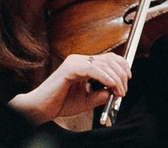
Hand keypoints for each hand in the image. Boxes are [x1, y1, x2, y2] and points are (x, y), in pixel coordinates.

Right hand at [9, 52, 129, 123]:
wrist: (40, 109)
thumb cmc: (59, 103)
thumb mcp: (85, 100)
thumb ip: (99, 95)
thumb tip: (112, 91)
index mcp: (83, 64)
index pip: (108, 59)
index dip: (121, 67)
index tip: (128, 79)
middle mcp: (79, 60)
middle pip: (109, 60)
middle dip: (121, 75)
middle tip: (124, 90)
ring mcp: (74, 62)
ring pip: (103, 64)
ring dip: (115, 78)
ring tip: (118, 92)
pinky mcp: (70, 68)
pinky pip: (93, 69)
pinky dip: (105, 77)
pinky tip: (110, 86)